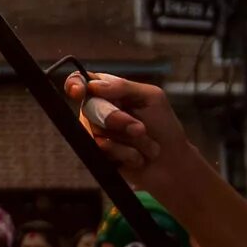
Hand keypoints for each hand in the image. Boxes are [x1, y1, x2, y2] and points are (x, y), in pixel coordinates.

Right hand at [64, 70, 201, 197]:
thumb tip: (93, 84)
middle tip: (140, 128)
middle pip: (89, 107)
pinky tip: (138, 157)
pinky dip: (125, 153)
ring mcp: (96, 133)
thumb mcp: (152, 98)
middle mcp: (98, 110)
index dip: (74, 84)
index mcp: (109, 92)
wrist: (172, 164)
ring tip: (147, 144)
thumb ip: (123, 87)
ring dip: (128, 139)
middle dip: (116, 118)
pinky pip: (101, 150)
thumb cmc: (164, 127)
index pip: (81, 82)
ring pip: (96, 131)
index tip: (79, 91)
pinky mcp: (98, 155)